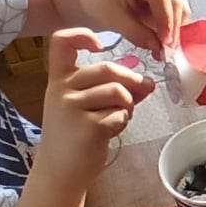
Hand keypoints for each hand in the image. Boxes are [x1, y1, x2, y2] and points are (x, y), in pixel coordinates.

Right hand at [32, 29, 143, 189]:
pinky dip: (123, 122)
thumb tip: (147, 82)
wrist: (60, 170)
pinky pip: (119, 115)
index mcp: (58, 80)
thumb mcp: (85, 106)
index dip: (82, 36)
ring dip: (128, 105)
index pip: (61, 42)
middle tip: (144, 89)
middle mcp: (62, 90)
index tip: (100, 44)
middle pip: (107, 69)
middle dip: (131, 80)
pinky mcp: (88, 127)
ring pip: (117, 92)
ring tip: (121, 116)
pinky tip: (112, 130)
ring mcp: (73, 108)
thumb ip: (111, 90)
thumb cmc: (74, 135)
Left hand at [82, 0, 189, 54]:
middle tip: (167, 51)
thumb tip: (158, 47)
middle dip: (173, 28)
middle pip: (175, 0)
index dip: (166, 21)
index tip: (164, 44)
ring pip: (182, 5)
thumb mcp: (114, 21)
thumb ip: (137, 34)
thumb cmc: (103, 5)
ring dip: (176, 28)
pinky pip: (181, 8)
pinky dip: (175, 25)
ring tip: (163, 46)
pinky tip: (163, 37)